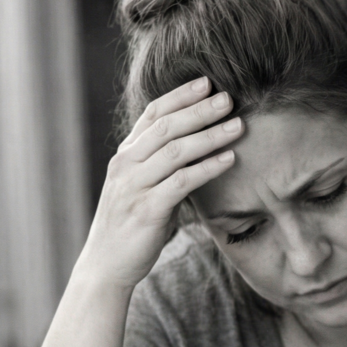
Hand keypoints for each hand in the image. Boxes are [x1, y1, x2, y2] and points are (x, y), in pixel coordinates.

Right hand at [79, 77, 243, 290]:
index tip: (206, 82)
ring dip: (210, 135)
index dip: (180, 97)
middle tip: (229, 98)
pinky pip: (182, 182)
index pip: (153, 114)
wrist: (108, 264)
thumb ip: (166, 169)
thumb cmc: (133, 226)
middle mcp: (127, 164)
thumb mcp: (147, 189)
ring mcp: (134, 185)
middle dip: (200, 110)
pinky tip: (230, 159)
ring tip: (238, 125)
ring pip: (176, 151)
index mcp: (126, 155)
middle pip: (167, 127)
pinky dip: (208, 168)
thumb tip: (201, 152)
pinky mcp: (147, 209)